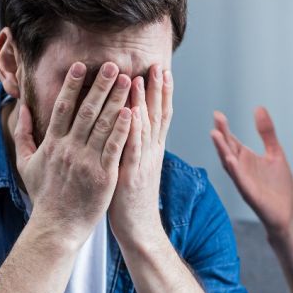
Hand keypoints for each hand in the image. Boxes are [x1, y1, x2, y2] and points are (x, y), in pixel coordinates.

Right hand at [14, 61, 131, 247]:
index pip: (62, 108)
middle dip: (101, 86)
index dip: (72, 86)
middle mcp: (69, 149)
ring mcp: (87, 162)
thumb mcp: (25, 163)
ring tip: (129, 81)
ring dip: (117, 100)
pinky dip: (124, 129)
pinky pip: (115, 147)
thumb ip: (23, 134)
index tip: (81, 66)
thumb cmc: (44, 195)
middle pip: (87, 111)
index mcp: (52, 144)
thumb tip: (21, 108)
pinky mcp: (104, 176)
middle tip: (113, 65)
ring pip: (104, 125)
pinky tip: (133, 112)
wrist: (56, 227)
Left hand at [108, 65, 172, 242]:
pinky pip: (133, 147)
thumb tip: (130, 122)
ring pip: (147, 126)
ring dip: (145, 101)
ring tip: (143, 77)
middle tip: (158, 64)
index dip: (162, 92)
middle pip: (158, 115)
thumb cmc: (130, 197)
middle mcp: (152, 152)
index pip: (160, 114)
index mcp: (152, 149)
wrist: (138, 228)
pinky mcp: (132, 174)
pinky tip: (131, 111)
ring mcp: (143, 162)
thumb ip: (134, 144)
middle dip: (158, 89)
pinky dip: (134, 128)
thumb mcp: (135, 165)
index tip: (161, 69)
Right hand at [211, 107, 292, 235]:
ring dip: (222, 150)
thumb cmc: (278, 184)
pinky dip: (234, 170)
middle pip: (227, 149)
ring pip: (229, 164)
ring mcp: (243, 181)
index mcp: (246, 158)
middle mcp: (241, 168)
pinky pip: (240, 180)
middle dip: (221, 135)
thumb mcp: (275, 152)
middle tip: (217, 119)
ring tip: (216, 135)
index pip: (232, 140)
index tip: (218, 114)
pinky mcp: (250, 193)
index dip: (225, 128)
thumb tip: (258, 108)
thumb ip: (267, 132)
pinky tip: (230, 160)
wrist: (286, 212)